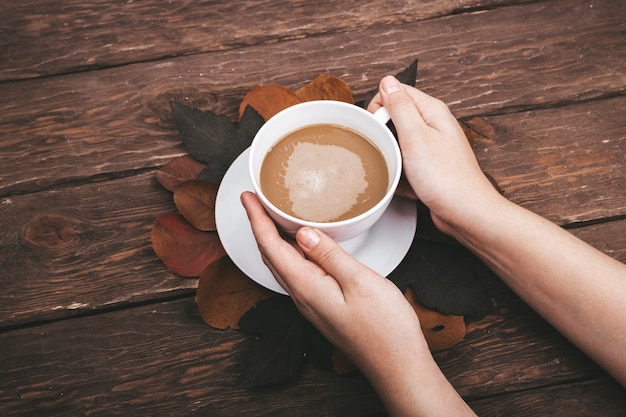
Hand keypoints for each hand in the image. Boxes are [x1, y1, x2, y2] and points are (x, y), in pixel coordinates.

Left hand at [240, 191, 426, 368]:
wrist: (397, 367)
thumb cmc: (385, 329)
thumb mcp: (360, 281)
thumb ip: (329, 255)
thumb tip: (303, 234)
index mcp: (306, 287)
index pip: (270, 246)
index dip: (256, 219)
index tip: (247, 197)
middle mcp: (303, 297)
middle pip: (271, 256)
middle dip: (259, 227)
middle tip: (255, 201)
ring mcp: (312, 305)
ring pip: (283, 266)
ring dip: (272, 240)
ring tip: (271, 218)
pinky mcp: (323, 308)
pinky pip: (297, 275)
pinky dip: (290, 254)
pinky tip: (301, 248)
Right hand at [368, 76, 500, 236]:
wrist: (465, 212)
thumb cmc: (445, 178)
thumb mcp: (416, 136)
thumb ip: (400, 106)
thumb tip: (388, 82)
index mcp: (432, 111)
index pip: (396, 92)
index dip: (380, 106)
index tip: (376, 125)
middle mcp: (434, 125)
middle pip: (396, 116)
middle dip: (383, 132)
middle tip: (385, 149)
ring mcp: (432, 146)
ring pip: (398, 141)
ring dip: (390, 153)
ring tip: (395, 167)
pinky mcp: (429, 166)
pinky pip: (405, 162)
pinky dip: (400, 171)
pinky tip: (402, 181)